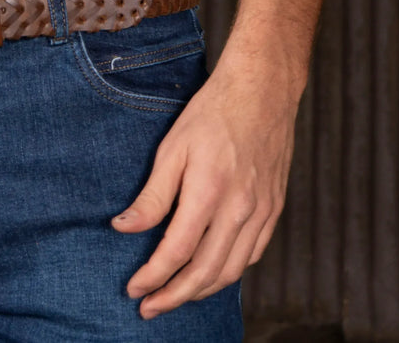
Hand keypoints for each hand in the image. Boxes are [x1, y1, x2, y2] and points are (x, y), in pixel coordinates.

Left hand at [111, 52, 298, 316]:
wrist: (262, 91)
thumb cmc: (212, 112)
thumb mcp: (172, 147)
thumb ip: (152, 195)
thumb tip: (124, 228)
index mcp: (209, 191)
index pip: (178, 252)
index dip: (154, 277)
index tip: (134, 290)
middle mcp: (240, 208)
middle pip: (206, 273)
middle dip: (174, 297)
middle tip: (149, 308)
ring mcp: (261, 212)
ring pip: (232, 271)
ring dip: (201, 291)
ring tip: (175, 295)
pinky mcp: (274, 210)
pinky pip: (252, 256)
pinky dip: (229, 273)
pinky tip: (211, 272)